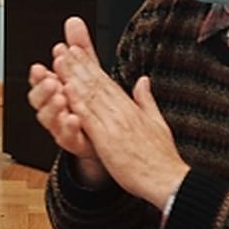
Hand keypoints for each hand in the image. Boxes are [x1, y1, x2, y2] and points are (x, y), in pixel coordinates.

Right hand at [26, 17, 106, 185]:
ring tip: (62, 99)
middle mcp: (56, 109)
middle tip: (51, 81)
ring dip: (52, 109)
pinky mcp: (76, 142)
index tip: (41, 67)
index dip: (38, 75)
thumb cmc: (93, 105)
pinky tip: (74, 119)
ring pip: (49, 119)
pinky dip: (68, 129)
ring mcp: (63, 127)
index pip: (40, 80)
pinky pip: (67, 138)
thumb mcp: (88, 72)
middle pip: (39, 100)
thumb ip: (80, 48)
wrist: (107, 139)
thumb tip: (74, 20)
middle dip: (42, 90)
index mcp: (56, 91)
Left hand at [56, 43, 188, 208]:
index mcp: (131, 109)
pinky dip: (76, 102)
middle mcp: (122, 111)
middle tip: (62, 48)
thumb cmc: (162, 158)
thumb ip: (146, 100)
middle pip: (95, 83)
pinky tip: (65, 90)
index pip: (106, 82)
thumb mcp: (158, 123)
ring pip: (90, 95)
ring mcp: (114, 124)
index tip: (76, 51)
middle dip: (77, 65)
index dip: (89, 65)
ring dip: (73, 77)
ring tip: (59, 61)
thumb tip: (143, 81)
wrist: (169, 181)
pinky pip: (89, 118)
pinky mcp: (107, 139)